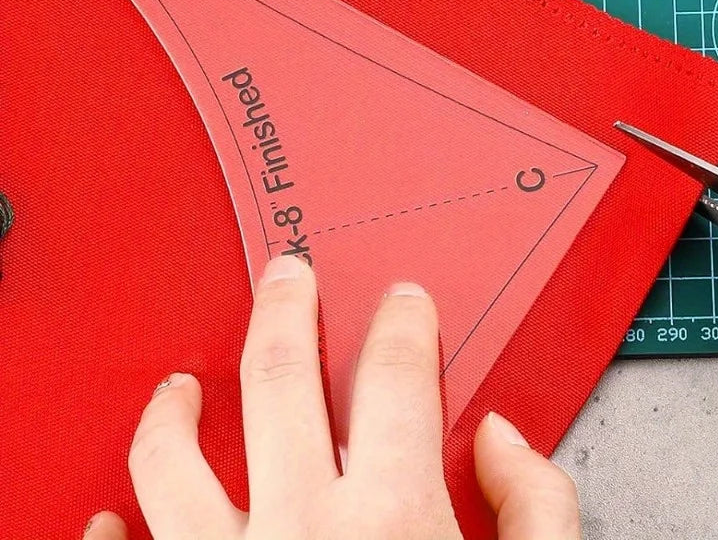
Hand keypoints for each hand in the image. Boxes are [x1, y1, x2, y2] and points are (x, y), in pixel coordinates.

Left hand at [84, 255, 581, 539]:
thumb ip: (539, 510)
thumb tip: (502, 440)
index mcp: (394, 516)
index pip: (396, 374)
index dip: (402, 321)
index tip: (402, 303)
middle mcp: (298, 530)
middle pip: (276, 378)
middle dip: (283, 309)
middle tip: (285, 276)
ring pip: (168, 460)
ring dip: (170, 410)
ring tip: (178, 388)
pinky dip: (106, 536)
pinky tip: (109, 521)